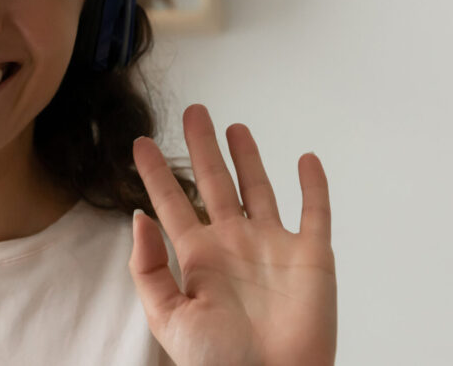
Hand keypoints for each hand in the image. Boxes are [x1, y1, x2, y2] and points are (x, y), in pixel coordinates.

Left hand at [128, 104, 336, 365]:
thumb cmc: (218, 361)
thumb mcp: (167, 317)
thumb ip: (149, 268)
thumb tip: (138, 218)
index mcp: (197, 257)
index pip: (172, 202)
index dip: (156, 172)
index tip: (140, 143)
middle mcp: (234, 244)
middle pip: (215, 183)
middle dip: (203, 147)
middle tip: (194, 111)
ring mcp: (273, 248)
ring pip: (259, 189)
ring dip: (248, 158)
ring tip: (235, 128)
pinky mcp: (311, 257)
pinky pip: (315, 213)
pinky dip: (313, 186)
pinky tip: (305, 159)